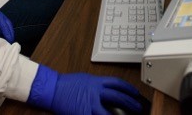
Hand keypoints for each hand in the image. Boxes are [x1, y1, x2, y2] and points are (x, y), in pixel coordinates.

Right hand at [27, 65, 141, 113]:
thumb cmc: (67, 84)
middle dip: (130, 102)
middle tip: (138, 107)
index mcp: (96, 82)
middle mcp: (95, 92)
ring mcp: (89, 104)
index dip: (128, 88)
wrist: (53, 89)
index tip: (135, 92)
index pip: (117, 83)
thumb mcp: (85, 79)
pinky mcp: (83, 113)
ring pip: (108, 112)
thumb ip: (97, 85)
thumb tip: (105, 89)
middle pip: (118, 96)